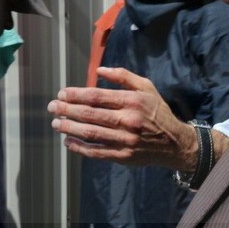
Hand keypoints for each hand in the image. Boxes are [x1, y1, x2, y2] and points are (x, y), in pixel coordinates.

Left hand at [47, 67, 196, 171]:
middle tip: (52, 107)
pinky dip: (80, 148)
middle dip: (67, 110)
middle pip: (90, 114)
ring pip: (91, 133)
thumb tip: (99, 70)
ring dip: (69, 128)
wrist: (176, 143)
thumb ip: (123, 76)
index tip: (61, 93)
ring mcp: (125, 140)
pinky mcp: (124, 156)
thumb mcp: (146, 87)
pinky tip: (68, 141)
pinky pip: (97, 152)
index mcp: (132, 101)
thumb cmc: (157, 111)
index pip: (97, 97)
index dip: (75, 95)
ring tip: (55, 124)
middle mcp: (128, 120)